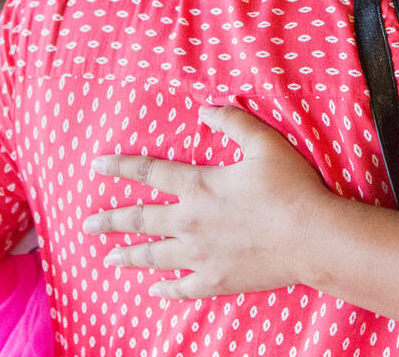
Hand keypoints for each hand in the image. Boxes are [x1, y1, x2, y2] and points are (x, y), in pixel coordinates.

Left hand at [83, 105, 330, 298]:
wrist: (311, 237)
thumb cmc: (290, 187)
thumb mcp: (263, 143)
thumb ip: (232, 122)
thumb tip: (205, 109)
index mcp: (198, 186)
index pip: (149, 172)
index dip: (121, 167)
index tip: (96, 166)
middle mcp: (190, 221)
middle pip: (141, 219)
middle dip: (111, 220)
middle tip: (87, 224)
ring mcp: (200, 255)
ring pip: (154, 256)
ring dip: (129, 255)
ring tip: (110, 257)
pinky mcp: (216, 280)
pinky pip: (182, 288)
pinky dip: (166, 289)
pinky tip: (154, 290)